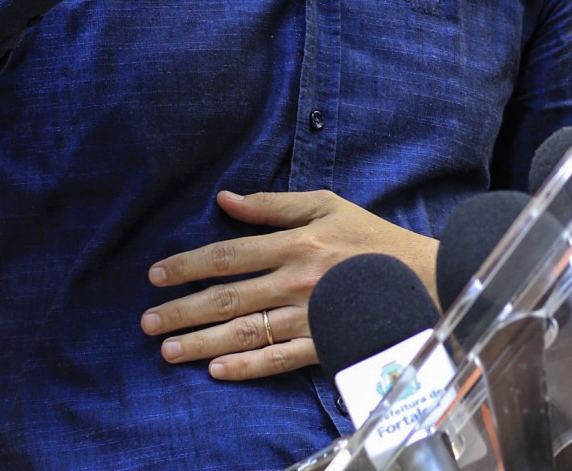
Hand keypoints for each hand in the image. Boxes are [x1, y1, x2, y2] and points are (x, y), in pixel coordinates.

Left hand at [141, 189, 440, 380]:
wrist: (424, 277)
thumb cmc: (372, 238)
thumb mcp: (327, 205)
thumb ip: (274, 204)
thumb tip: (226, 199)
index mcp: (296, 242)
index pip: (229, 254)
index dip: (188, 264)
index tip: (155, 275)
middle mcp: (296, 280)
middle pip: (228, 296)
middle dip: (182, 309)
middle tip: (147, 322)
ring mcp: (310, 316)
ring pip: (245, 331)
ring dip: (202, 342)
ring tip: (168, 350)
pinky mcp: (325, 344)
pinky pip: (279, 360)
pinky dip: (247, 367)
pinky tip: (217, 371)